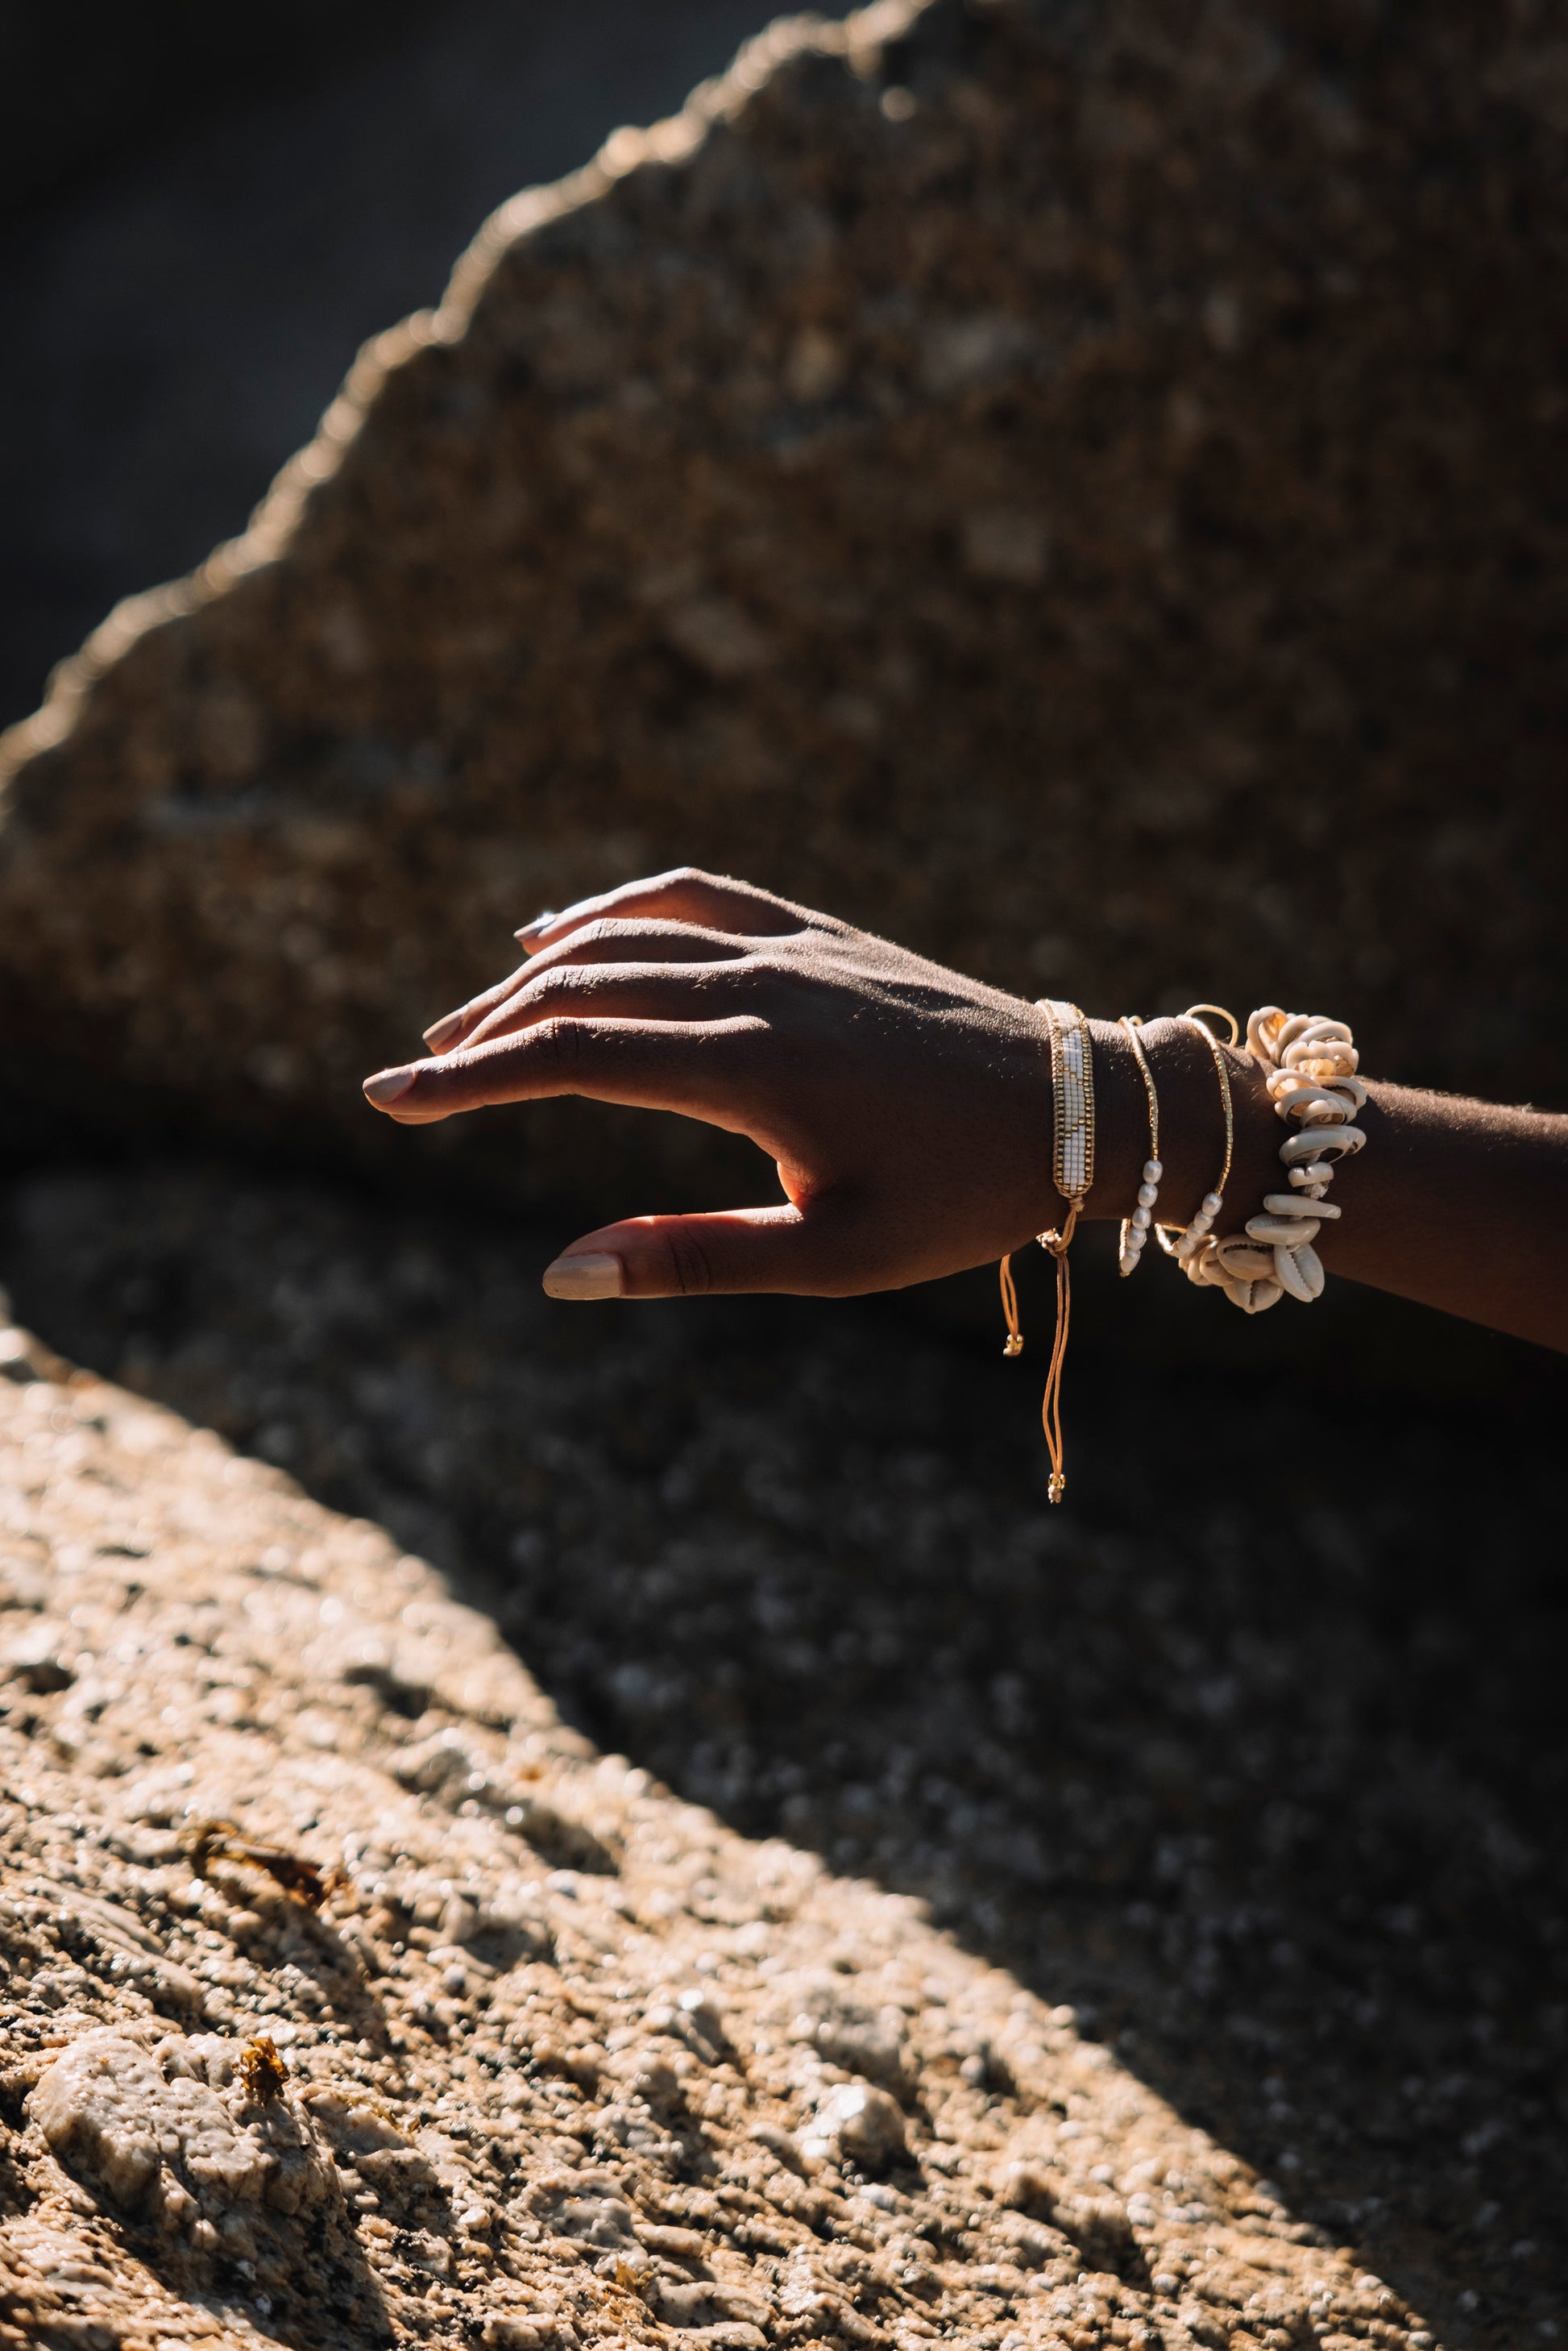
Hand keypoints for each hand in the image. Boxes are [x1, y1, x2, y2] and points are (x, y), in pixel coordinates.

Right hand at [362, 867, 1085, 1298]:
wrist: (1081, 1108)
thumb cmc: (962, 1199)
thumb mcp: (832, 1257)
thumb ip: (691, 1260)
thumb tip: (558, 1276)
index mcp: (757, 1072)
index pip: (574, 1057)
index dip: (471, 1079)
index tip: (389, 1099)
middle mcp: (761, 990)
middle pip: (581, 989)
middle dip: (481, 1031)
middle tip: (410, 1077)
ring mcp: (791, 947)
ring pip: (627, 937)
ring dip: (535, 974)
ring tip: (469, 1022)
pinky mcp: (818, 932)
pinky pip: (695, 896)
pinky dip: (616, 906)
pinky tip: (564, 931)